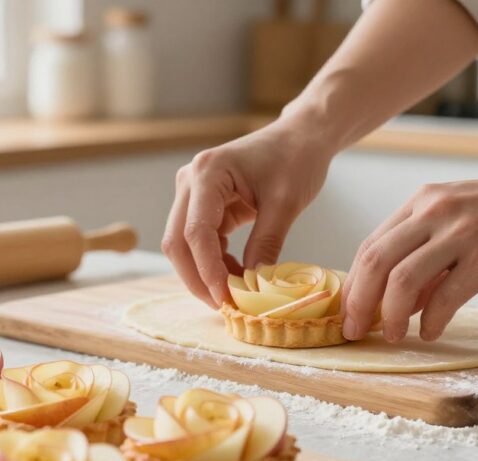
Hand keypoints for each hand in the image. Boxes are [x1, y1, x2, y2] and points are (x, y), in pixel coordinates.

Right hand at [162, 118, 335, 307]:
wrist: (300, 137)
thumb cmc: (296, 159)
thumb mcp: (286, 203)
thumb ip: (266, 243)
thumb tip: (253, 284)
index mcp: (208, 173)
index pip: (196, 231)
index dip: (207, 270)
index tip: (225, 298)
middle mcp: (190, 181)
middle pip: (177, 241)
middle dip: (197, 278)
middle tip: (223, 305)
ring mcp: (193, 192)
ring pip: (183, 244)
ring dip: (203, 272)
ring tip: (234, 292)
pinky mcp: (203, 204)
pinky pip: (199, 240)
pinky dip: (213, 262)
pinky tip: (235, 273)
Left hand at [341, 165, 477, 341]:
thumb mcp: (463, 222)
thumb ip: (429, 255)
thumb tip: (400, 301)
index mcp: (424, 202)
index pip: (371, 245)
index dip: (353, 284)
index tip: (348, 312)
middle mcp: (435, 212)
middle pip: (375, 262)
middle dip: (358, 303)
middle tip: (354, 331)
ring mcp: (462, 233)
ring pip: (402, 280)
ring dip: (390, 315)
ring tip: (392, 336)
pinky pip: (446, 296)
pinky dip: (431, 321)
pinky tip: (429, 332)